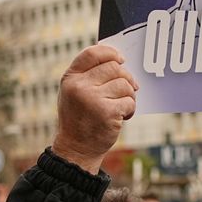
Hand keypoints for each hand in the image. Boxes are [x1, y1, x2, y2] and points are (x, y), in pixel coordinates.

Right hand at [51, 44, 138, 172]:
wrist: (77, 149)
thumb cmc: (79, 118)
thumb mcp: (75, 93)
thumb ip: (89, 75)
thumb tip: (117, 60)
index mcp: (70, 78)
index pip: (92, 53)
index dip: (110, 52)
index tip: (121, 59)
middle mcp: (79, 86)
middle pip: (114, 68)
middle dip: (126, 78)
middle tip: (128, 90)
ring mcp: (92, 99)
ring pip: (125, 84)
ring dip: (129, 95)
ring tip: (122, 106)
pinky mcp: (107, 112)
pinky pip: (129, 101)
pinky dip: (131, 109)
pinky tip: (123, 117)